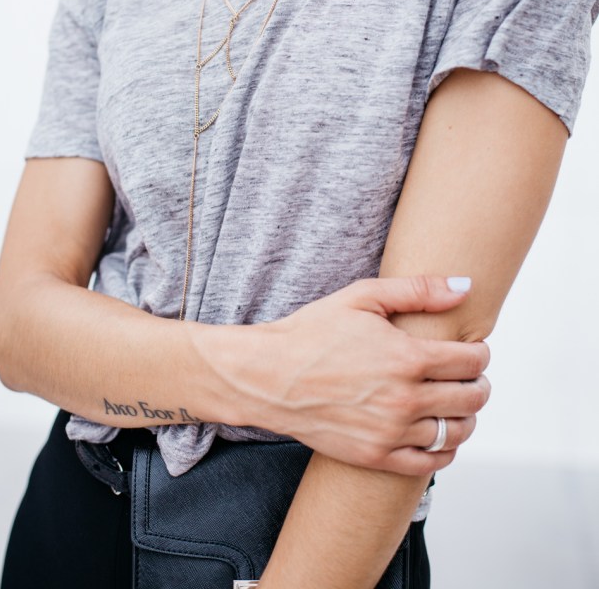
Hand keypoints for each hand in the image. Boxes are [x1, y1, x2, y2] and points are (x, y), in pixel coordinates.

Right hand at [239, 276, 489, 474]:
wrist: (269, 375)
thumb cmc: (313, 332)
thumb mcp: (363, 296)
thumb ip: (418, 290)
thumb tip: (466, 286)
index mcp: (407, 357)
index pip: (471, 361)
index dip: (480, 353)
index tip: (474, 349)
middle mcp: (404, 399)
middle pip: (471, 398)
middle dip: (479, 384)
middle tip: (471, 376)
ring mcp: (391, 431)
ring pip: (456, 432)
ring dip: (466, 417)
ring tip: (457, 404)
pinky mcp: (376, 456)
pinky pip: (431, 462)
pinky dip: (445, 450)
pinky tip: (439, 434)